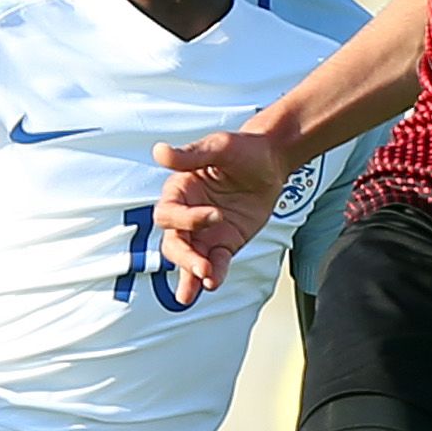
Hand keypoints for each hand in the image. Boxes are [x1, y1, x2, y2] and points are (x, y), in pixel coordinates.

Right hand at [150, 128, 291, 298]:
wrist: (271, 162)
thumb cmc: (242, 149)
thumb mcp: (219, 147)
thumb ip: (190, 155)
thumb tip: (159, 151)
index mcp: (179, 191)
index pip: (169, 214)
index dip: (187, 219)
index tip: (216, 214)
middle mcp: (187, 215)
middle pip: (173, 243)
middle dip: (185, 257)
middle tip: (202, 266)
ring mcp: (204, 233)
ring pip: (189, 259)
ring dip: (192, 274)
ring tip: (202, 284)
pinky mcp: (223, 244)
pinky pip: (215, 264)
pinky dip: (214, 275)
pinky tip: (213, 284)